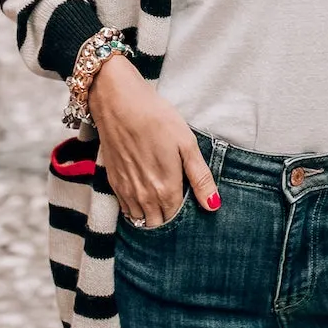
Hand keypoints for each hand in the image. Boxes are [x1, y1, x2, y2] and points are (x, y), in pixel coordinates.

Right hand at [88, 54, 219, 226]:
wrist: (118, 102)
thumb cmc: (156, 119)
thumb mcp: (186, 143)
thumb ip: (200, 178)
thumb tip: (213, 206)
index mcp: (166, 189)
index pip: (176, 220)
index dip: (185, 218)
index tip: (192, 210)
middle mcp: (144, 197)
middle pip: (158, 225)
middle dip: (168, 222)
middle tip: (177, 208)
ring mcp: (126, 191)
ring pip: (140, 220)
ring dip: (151, 218)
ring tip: (162, 206)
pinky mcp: (114, 182)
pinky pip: (126, 210)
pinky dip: (136, 211)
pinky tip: (144, 199)